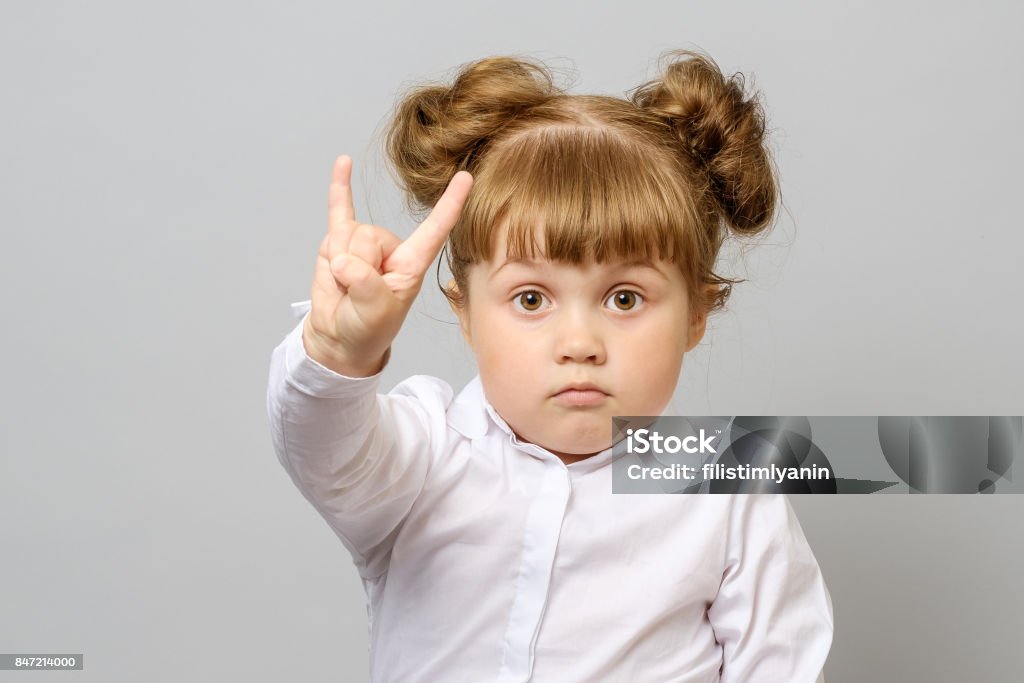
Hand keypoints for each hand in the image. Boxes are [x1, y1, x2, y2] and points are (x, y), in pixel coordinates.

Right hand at [303, 154, 472, 376]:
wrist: (339, 336)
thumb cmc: (367, 328)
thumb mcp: (374, 313)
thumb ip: (364, 284)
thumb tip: (343, 259)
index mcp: (412, 264)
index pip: (435, 229)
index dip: (451, 204)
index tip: (467, 177)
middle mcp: (391, 248)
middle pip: (370, 236)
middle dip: (357, 266)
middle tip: (357, 293)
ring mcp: (364, 241)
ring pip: (347, 234)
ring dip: (339, 263)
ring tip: (345, 286)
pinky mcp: (339, 239)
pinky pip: (339, 208)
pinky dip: (339, 187)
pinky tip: (344, 163)